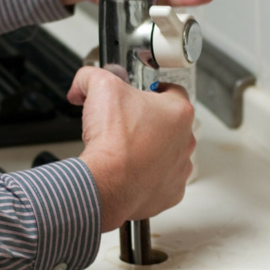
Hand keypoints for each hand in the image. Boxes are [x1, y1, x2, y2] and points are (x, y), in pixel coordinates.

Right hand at [67, 66, 195, 231]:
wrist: (106, 183)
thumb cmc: (112, 141)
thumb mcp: (99, 87)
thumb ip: (92, 77)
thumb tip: (84, 82)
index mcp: (178, 112)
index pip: (173, 91)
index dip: (152, 90)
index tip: (140, 95)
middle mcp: (185, 141)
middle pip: (170, 124)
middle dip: (149, 122)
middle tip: (126, 124)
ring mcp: (180, 169)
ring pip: (168, 153)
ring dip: (151, 151)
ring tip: (126, 150)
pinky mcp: (171, 193)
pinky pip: (162, 180)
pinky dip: (147, 177)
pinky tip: (130, 172)